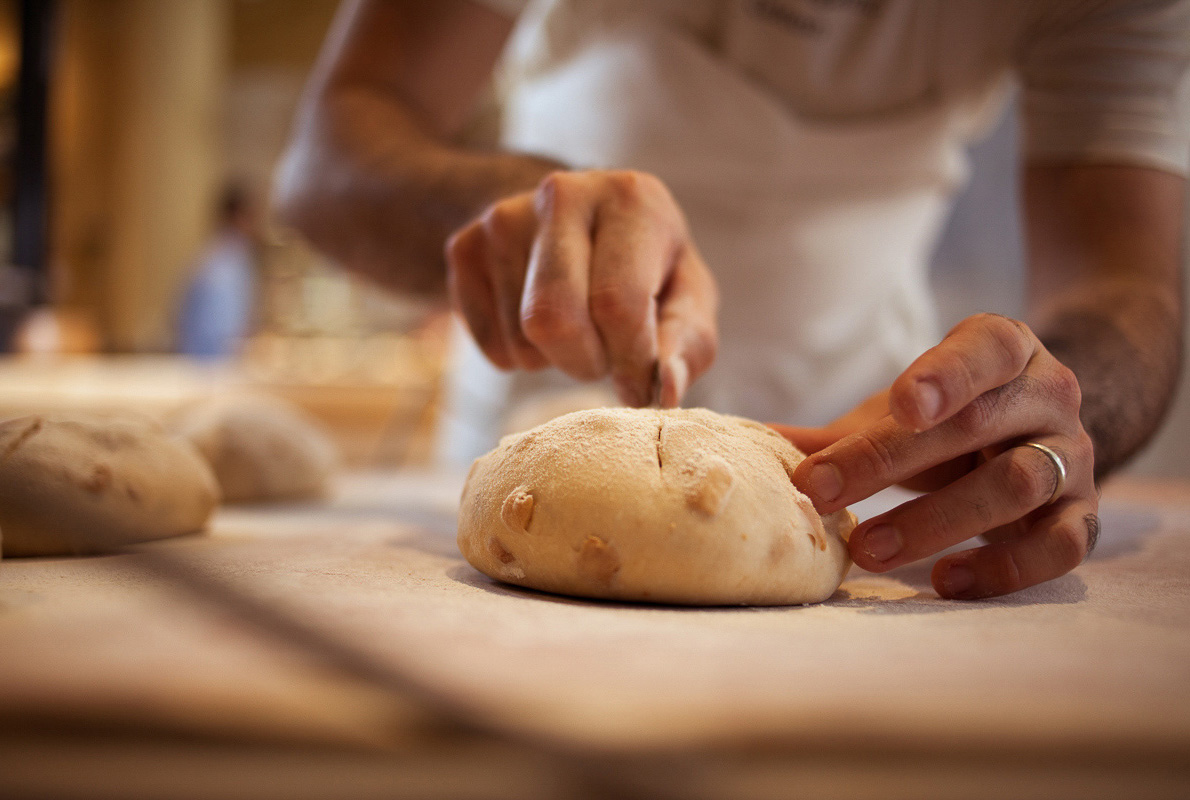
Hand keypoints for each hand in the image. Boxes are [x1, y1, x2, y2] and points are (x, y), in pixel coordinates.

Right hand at [445, 169, 717, 406]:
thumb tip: (664, 389)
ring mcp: (503, 217)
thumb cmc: (645, 268)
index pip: (617, 304)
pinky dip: (521, 356)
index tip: (640, 381)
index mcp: (630, 199)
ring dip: (556, 358)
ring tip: (577, 323)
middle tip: (606, 352)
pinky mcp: (465, 247)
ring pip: (524, 341)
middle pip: (554, 321)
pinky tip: (540, 319)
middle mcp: (562, 193)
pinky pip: (493, 346)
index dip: (630, 362)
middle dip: (585, 362)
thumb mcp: (688, 298)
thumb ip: (687, 344)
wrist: (574, 221)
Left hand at [781, 313, 1098, 599]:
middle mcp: (1048, 398)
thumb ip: (838, 432)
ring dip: (937, 520)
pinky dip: (1002, 568)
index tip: (900, 404)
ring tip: (869, 549)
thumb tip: (750, 445)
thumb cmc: (953, 417)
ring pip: (1016, 485)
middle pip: (977, 426)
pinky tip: (944, 582)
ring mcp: (1070, 458)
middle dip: (893, 461)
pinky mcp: (1082, 516)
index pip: (986, 350)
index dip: (946, 375)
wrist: (1038, 429)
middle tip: (822, 492)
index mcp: (1004, 351)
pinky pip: (1060, 547)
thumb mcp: (901, 411)